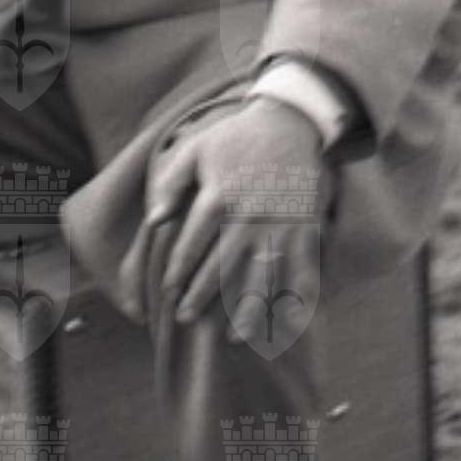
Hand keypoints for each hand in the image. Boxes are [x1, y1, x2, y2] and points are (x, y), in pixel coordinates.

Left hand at [118, 98, 327, 330]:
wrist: (289, 123)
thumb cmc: (236, 139)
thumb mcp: (196, 150)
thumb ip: (171, 183)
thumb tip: (154, 220)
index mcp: (219, 197)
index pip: (192, 245)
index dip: (177, 271)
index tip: (168, 290)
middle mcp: (249, 216)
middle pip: (222, 268)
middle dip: (201, 296)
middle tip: (184, 318)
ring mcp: (280, 225)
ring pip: (262, 278)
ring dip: (247, 311)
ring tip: (231, 337)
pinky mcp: (306, 228)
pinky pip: (302, 269)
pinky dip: (297, 298)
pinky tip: (288, 322)